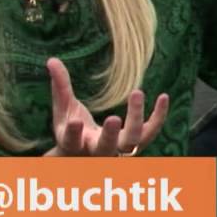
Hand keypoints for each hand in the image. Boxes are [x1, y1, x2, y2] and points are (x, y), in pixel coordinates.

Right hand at [44, 58, 169, 156]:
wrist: (88, 157)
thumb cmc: (74, 130)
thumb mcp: (64, 110)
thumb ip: (60, 86)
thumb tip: (52, 60)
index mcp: (75, 144)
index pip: (71, 141)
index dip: (73, 134)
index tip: (75, 122)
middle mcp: (97, 151)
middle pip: (105, 148)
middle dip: (110, 136)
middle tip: (113, 118)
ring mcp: (119, 150)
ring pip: (131, 142)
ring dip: (135, 119)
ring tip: (136, 92)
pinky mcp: (137, 143)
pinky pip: (151, 132)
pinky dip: (159, 117)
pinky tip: (164, 96)